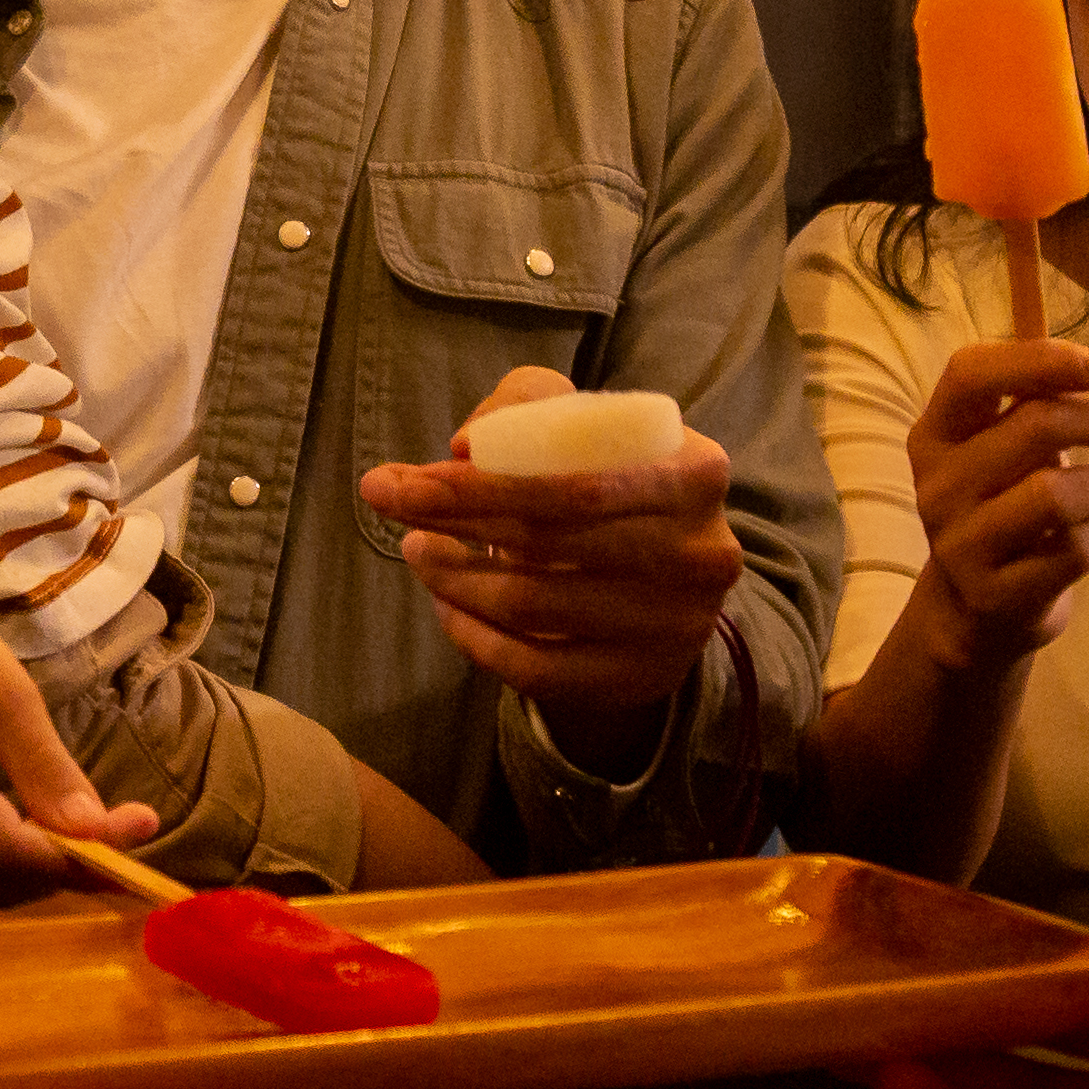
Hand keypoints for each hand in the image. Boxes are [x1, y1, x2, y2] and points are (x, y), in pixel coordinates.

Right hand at [0, 583, 162, 898]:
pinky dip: (23, 860)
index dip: (82, 854)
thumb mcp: (7, 691)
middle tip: (135, 825)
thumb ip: (45, 765)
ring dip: (52, 869)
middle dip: (75, 865)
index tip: (145, 826)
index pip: (12, 849)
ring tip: (104, 829)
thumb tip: (95, 831)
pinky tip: (56, 829)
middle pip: (5, 878)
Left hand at [358, 367, 742, 733]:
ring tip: (417, 550)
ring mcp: (677, 625)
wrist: (668, 584)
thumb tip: (467, 447)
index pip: (573, 482)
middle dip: (452, 520)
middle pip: (547, 541)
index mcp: (695, 470)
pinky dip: (474, 637)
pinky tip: (447, 605)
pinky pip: (534, 669)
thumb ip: (527, 409)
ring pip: (532, 606)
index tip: (403, 481)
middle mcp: (700, 550)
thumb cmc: (611, 484)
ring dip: (453, 577)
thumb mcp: (584, 425)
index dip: (480, 485)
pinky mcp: (644, 679)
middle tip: (388, 503)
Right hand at [902, 340, 1088, 658]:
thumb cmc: (1003, 509)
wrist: (973, 612)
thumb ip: (1035, 408)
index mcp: (934, 436)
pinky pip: (1078, 549)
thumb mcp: (1001, 453)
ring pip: (1060, 492)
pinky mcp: (996, 596)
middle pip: (1039, 425)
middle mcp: (937, 486)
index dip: (1042, 359)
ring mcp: (961, 545)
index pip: (970, 372)